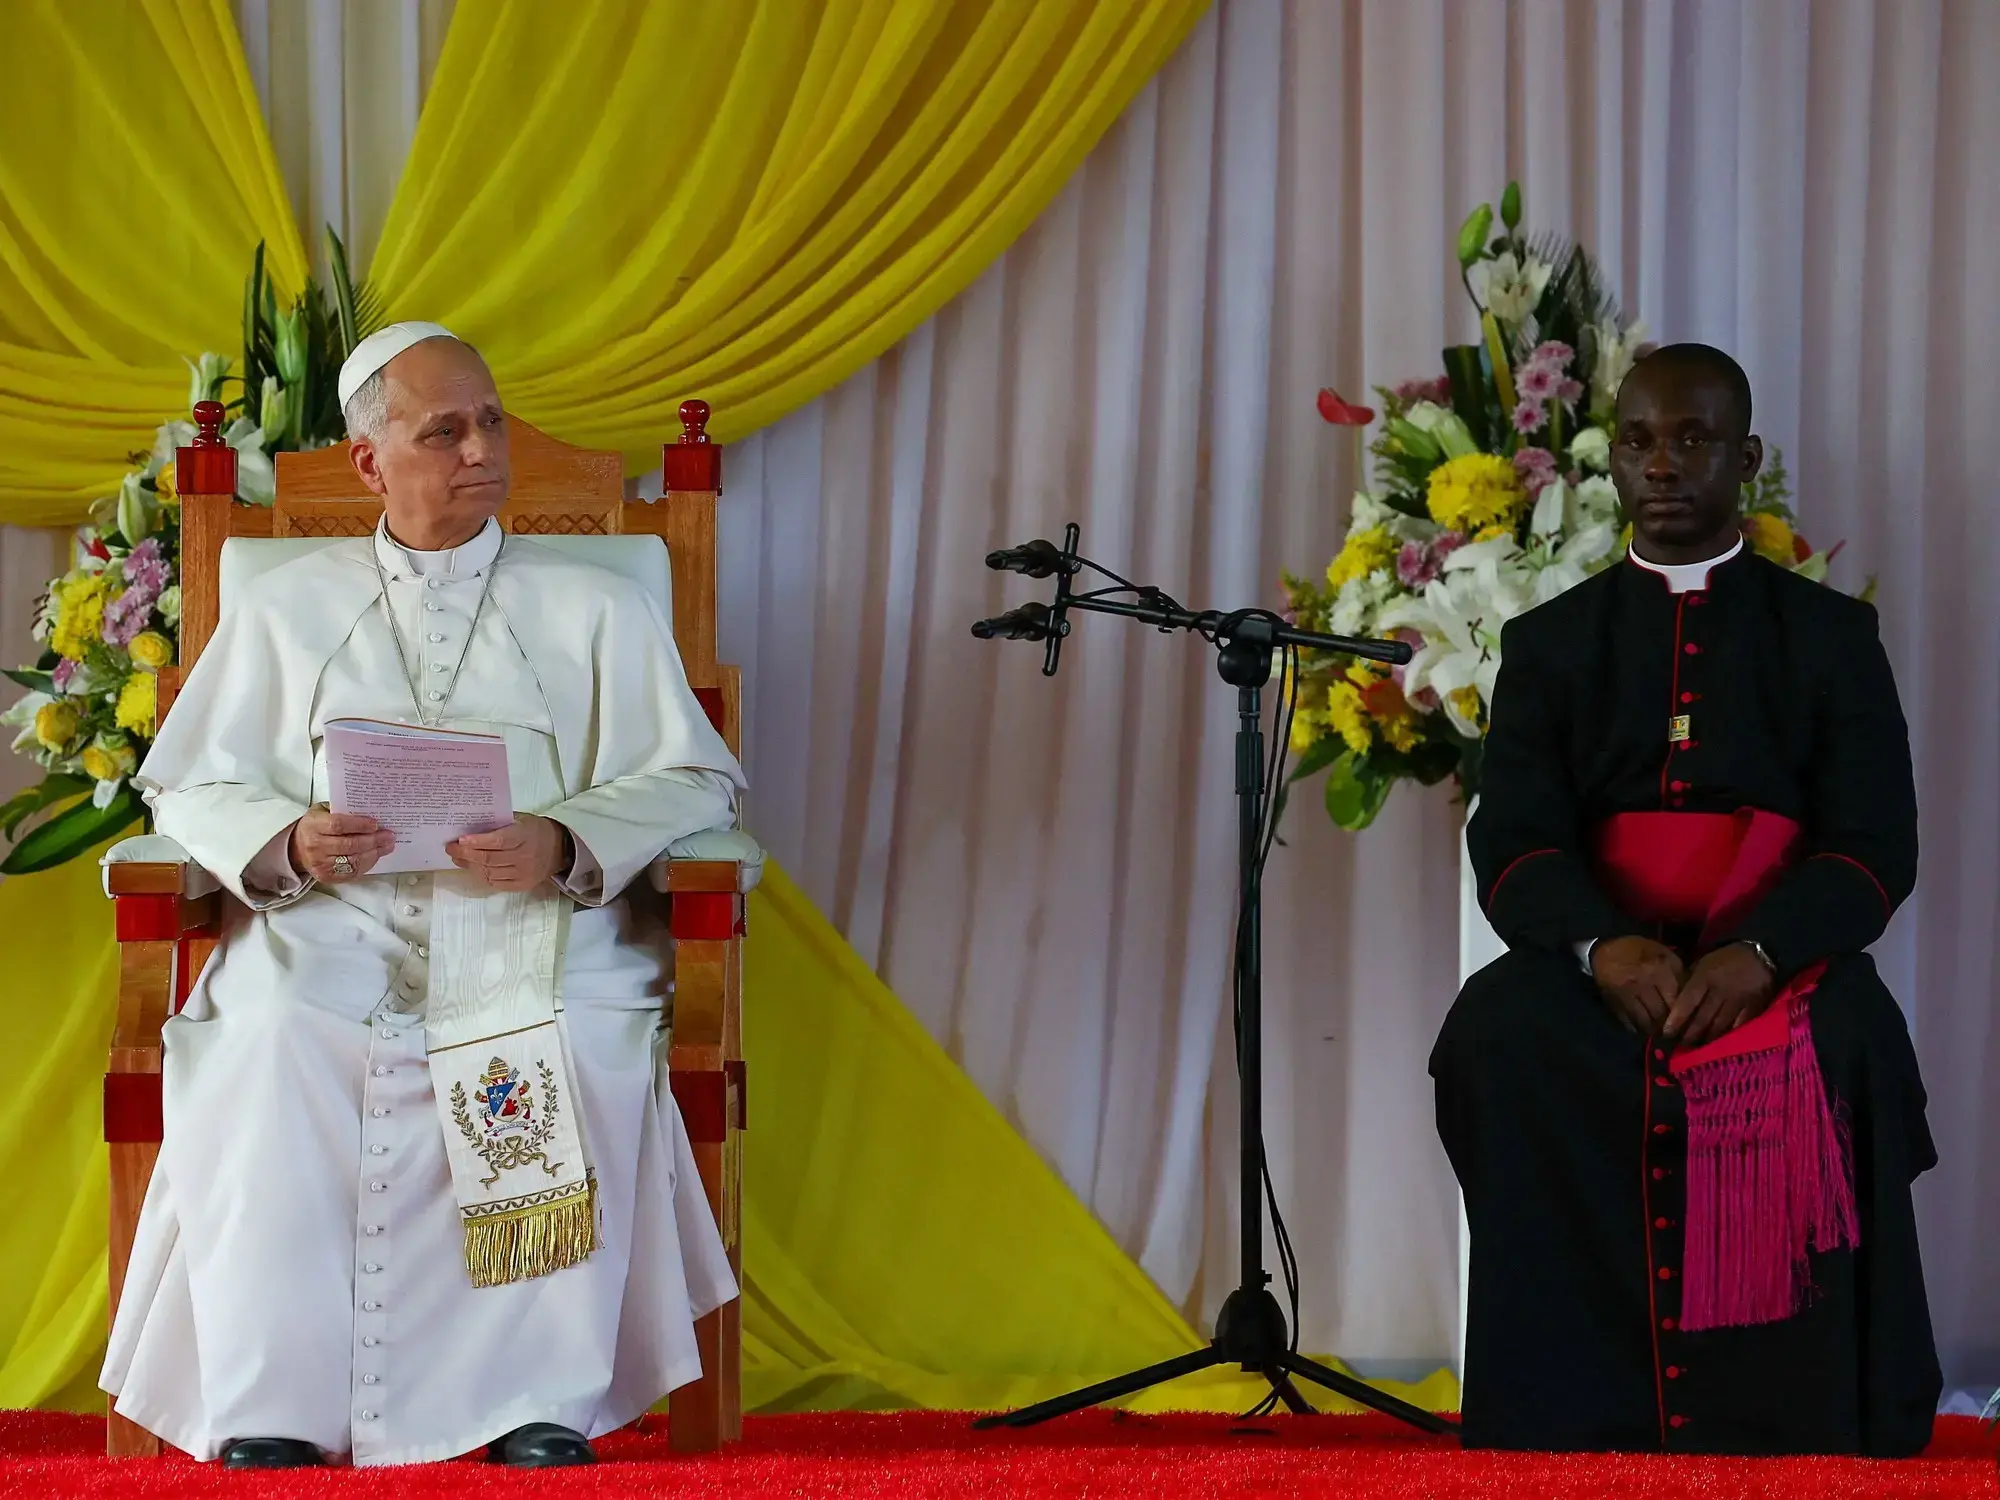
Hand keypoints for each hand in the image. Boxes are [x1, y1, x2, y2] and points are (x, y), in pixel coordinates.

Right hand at [290, 807, 394, 883]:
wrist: (297, 848)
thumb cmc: (316, 826)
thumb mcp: (322, 811)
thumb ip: (342, 810)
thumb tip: (370, 811)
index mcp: (313, 826)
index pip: (338, 825)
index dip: (359, 825)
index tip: (375, 824)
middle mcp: (315, 846)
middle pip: (349, 845)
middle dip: (373, 840)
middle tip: (388, 836)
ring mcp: (320, 864)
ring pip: (353, 861)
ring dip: (374, 854)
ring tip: (387, 846)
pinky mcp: (327, 877)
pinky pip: (352, 873)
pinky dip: (367, 864)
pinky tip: (375, 856)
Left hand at [446, 813, 570, 891]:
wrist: (559, 849)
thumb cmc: (535, 830)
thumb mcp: (521, 819)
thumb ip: (499, 823)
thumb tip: (471, 828)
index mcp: (525, 836)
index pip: (498, 841)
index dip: (477, 841)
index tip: (460, 840)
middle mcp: (525, 857)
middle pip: (489, 859)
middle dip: (466, 854)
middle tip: (451, 849)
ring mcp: (524, 873)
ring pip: (489, 873)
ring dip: (470, 866)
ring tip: (458, 858)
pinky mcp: (522, 885)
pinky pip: (496, 883)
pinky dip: (481, 876)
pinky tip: (473, 868)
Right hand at [1590, 936, 1685, 1034]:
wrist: (1602, 951)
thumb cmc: (1637, 951)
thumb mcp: (1662, 952)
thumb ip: (1678, 972)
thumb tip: (1690, 995)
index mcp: (1659, 969)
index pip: (1676, 999)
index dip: (1684, 1013)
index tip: (1687, 1020)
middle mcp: (1643, 983)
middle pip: (1662, 1013)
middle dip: (1669, 1025)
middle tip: (1675, 1031)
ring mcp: (1626, 995)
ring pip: (1646, 1022)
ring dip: (1654, 1030)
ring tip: (1659, 1031)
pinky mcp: (1614, 1003)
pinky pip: (1629, 1022)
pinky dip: (1637, 1028)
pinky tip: (1642, 1027)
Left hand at [1665, 943, 1777, 1047]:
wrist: (1759, 953)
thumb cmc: (1725, 959)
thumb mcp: (1703, 963)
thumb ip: (1690, 980)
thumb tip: (1675, 1000)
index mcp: (1704, 977)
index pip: (1687, 1002)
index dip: (1676, 1019)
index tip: (1667, 1033)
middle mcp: (1720, 990)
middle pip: (1702, 1018)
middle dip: (1689, 1034)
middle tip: (1681, 1044)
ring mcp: (1738, 1000)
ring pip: (1719, 1025)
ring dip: (1707, 1038)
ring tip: (1697, 1046)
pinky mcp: (1754, 1006)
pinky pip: (1739, 1026)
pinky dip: (1728, 1036)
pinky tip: (1720, 1043)